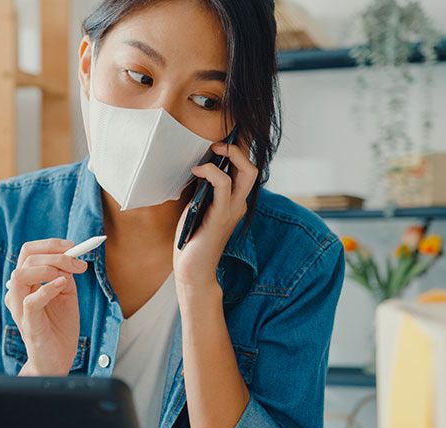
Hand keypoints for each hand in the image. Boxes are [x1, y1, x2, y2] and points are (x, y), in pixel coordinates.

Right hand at [4, 238, 88, 375]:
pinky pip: (30, 301)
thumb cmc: (59, 328)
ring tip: (69, 276)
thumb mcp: (66, 294)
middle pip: (26, 257)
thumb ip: (65, 274)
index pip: (29, 251)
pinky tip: (62, 285)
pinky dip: (47, 289)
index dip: (51, 244)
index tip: (74, 246)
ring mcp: (20, 307)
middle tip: (79, 263)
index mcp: (25, 283)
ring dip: (50, 268)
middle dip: (56, 254)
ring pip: (21, 274)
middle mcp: (17, 292)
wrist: (57, 360)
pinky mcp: (27, 324)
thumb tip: (72, 256)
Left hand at [173, 141, 257, 293]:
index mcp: (235, 202)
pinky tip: (198, 171)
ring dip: (230, 154)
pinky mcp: (220, 216)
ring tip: (212, 150)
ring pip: (246, 172)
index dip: (238, 152)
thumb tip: (199, 164)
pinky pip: (224, 186)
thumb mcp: (199, 206)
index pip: (246, 171)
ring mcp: (233, 210)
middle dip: (238, 148)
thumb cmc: (193, 238)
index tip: (221, 140)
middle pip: (252, 168)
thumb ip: (204, 188)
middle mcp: (239, 204)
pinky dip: (212, 172)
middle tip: (218, 143)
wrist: (193, 269)